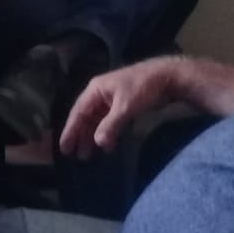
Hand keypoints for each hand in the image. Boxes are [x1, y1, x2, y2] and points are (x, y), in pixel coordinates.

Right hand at [58, 55, 181, 158]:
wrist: (169, 77)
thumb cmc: (143, 88)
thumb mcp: (125, 107)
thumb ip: (110, 125)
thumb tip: (98, 143)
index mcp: (95, 90)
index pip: (78, 112)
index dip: (71, 130)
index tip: (65, 148)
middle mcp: (100, 94)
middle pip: (85, 117)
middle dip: (80, 136)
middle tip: (75, 155)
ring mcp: (112, 99)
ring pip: (97, 120)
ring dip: (93, 136)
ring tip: (89, 155)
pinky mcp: (123, 105)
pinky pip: (109, 121)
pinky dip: (107, 133)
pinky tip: (109, 145)